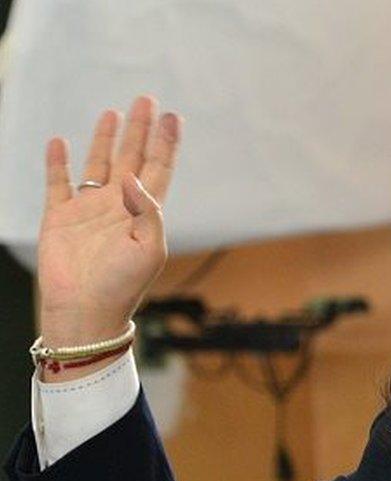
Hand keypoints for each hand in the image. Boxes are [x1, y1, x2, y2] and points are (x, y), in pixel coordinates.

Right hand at [38, 96, 181, 348]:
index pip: (158, 168)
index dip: (166, 143)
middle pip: (131, 157)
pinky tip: (60, 141)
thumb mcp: (150, 249)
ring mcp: (88, 209)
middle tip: (146, 100)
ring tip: (114, 112)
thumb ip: (148, 210)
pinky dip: (58, 162)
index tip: (173, 116)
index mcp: (144, 212)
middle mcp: (118, 205)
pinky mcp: (59, 217)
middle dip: (140, 130)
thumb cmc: (123, 285)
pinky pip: (58, 183)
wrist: (85, 310)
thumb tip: (132, 176)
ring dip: (106, 138)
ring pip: (98, 163)